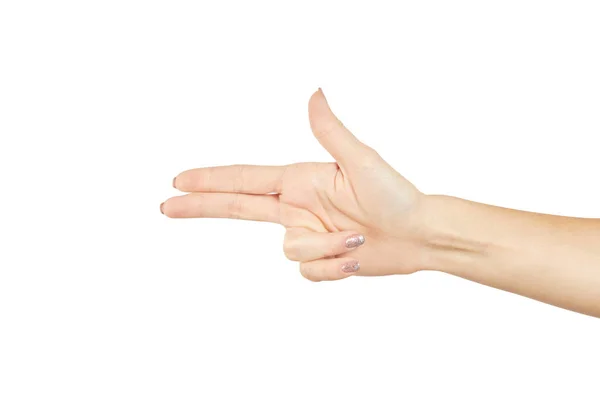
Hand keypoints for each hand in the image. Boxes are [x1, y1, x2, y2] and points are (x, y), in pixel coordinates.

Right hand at [161, 89, 427, 280]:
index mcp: (300, 181)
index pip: (243, 180)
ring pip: (289, 252)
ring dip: (325, 249)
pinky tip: (355, 256)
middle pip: (238, 207)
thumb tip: (314, 92)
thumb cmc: (396, 195)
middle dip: (202, 207)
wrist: (419, 236)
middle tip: (166, 207)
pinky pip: (307, 272)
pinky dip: (333, 268)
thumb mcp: (362, 161)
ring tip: (357, 239)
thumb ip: (330, 132)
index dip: (209, 180)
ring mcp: (307, 233)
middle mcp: (297, 206)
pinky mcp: (320, 259)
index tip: (178, 181)